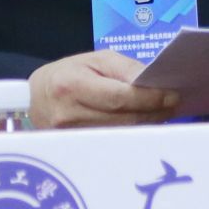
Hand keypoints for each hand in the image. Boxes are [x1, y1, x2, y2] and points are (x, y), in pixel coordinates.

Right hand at [29, 51, 180, 128]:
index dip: (148, 98)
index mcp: (71, 85)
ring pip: (121, 133)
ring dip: (147, 123)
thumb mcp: (94, 59)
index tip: (171, 95)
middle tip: (174, 105)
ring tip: (164, 113)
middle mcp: (69, 114)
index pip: (118, 97)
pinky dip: (133, 132)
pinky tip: (145, 123)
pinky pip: (113, 141)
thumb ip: (123, 68)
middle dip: (153, 112)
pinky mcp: (76, 149)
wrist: (34, 99)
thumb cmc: (68, 73)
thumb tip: (150, 82)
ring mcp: (71, 137)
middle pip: (123, 119)